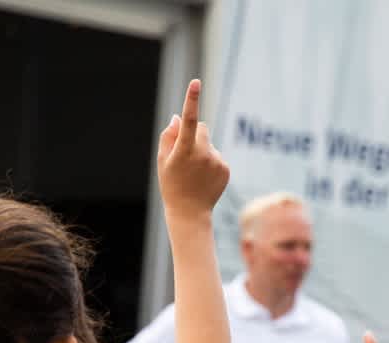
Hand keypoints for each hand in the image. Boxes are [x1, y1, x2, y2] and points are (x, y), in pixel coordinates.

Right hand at [157, 79, 229, 219]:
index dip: (191, 100)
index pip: (188, 120)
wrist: (190, 213)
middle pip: (202, 128)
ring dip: (203, 151)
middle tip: (186, 156)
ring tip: (195, 172)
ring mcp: (216, 161)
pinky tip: (204, 178)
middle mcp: (202, 153)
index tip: (195, 83)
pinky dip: (211, 163)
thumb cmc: (172, 185)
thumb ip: (169, 137)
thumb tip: (178, 117)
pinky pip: (217, 156)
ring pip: (209, 143)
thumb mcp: (163, 161)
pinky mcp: (225, 168)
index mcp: (184, 150)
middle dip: (194, 135)